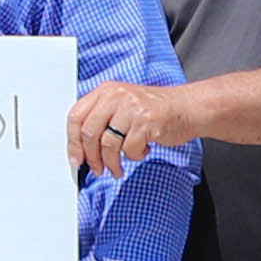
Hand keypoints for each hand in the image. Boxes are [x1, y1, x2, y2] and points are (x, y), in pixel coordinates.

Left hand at [70, 83, 184, 174]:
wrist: (187, 108)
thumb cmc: (154, 111)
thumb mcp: (122, 106)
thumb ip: (101, 119)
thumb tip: (81, 149)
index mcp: (106, 91)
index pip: (76, 116)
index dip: (72, 142)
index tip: (76, 160)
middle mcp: (116, 96)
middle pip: (89, 133)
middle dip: (91, 158)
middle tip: (97, 169)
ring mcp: (131, 108)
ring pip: (108, 144)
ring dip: (111, 163)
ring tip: (117, 169)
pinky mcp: (146, 122)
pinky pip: (129, 149)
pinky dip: (134, 156)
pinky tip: (142, 151)